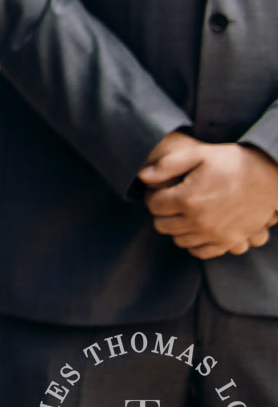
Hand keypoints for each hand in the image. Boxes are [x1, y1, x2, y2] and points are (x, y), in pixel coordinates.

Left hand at [138, 132, 277, 258]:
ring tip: (183, 212)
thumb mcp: (198, 154)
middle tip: (170, 201)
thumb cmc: (232, 162)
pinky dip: (194, 242)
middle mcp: (200, 221)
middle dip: (161, 212)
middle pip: (162, 225)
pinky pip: (201, 252)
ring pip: (178, 240)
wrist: (270, 177)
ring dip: (176, 227)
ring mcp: (216, 235)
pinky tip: (196, 227)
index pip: (153, 205)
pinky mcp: (229, 241)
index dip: (153, 196)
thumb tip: (142, 177)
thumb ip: (167, 165)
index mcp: (188, 199)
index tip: (160, 189)